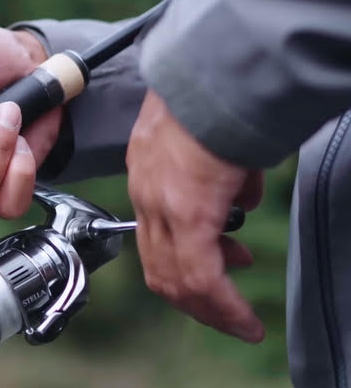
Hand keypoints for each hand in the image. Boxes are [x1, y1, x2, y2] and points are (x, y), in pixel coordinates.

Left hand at [126, 90, 264, 342]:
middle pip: (159, 267)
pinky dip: (221, 304)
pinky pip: (199, 275)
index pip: (154, 237)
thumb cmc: (220, 92)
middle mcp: (146, 192)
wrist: (216, 69)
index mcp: (147, 173)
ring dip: (208, 306)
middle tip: (224, 313)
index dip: (182, 269)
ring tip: (237, 319)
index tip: (215, 282)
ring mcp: (161, 203)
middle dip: (194, 299)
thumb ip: (221, 176)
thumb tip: (239, 201)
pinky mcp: (187, 210)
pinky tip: (242, 318)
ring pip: (175, 279)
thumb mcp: (213, 140)